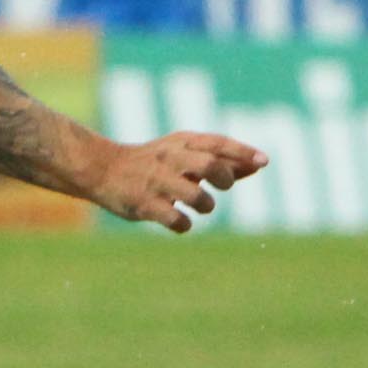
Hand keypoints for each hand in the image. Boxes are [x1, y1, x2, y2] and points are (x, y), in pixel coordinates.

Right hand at [91, 131, 268, 232]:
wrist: (103, 169)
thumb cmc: (154, 163)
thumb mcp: (185, 154)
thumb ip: (222, 160)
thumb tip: (259, 164)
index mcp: (182, 142)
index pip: (218, 142)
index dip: (243, 152)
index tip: (264, 162)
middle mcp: (170, 159)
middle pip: (209, 165)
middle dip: (224, 179)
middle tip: (221, 187)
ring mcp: (157, 182)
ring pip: (196, 195)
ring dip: (206, 204)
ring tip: (199, 205)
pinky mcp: (145, 205)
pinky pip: (175, 219)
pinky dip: (184, 224)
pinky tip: (178, 221)